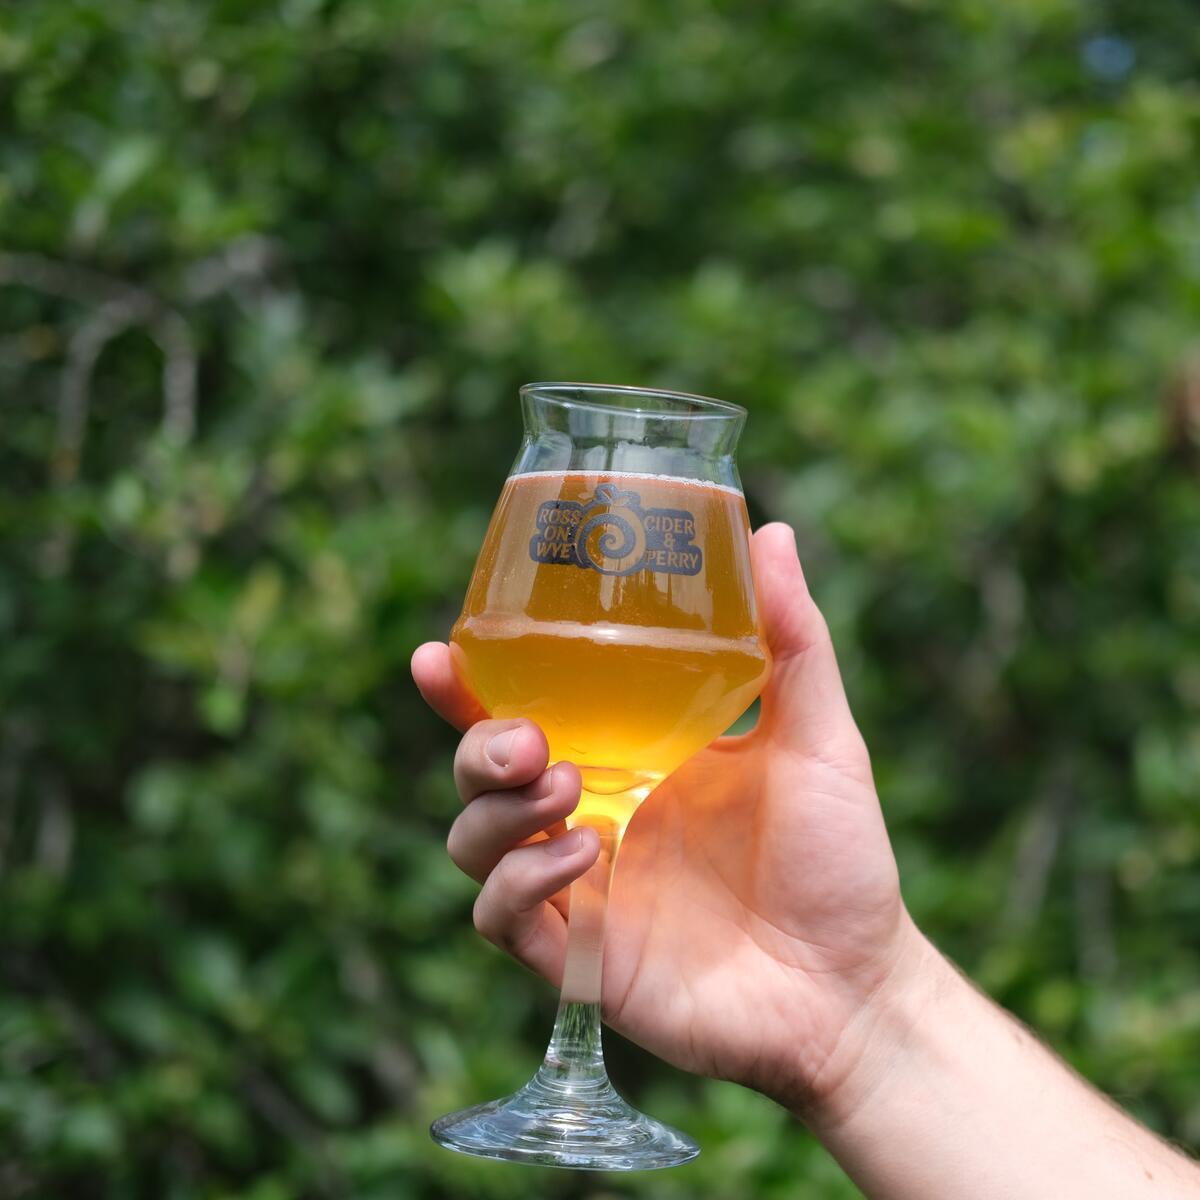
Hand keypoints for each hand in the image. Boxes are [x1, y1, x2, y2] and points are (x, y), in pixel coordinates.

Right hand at [412, 524, 930, 1116]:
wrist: (856, 985)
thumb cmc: (838, 858)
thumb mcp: (818, 736)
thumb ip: (793, 641)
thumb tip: (772, 533)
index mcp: (628, 759)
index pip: (523, 713)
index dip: (467, 687)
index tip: (441, 654)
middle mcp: (590, 818)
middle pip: (478, 774)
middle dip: (475, 746)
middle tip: (526, 738)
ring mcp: (580, 890)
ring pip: (474, 843)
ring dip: (497, 811)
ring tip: (567, 789)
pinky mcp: (580, 959)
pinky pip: (503, 919)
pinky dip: (523, 881)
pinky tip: (588, 856)